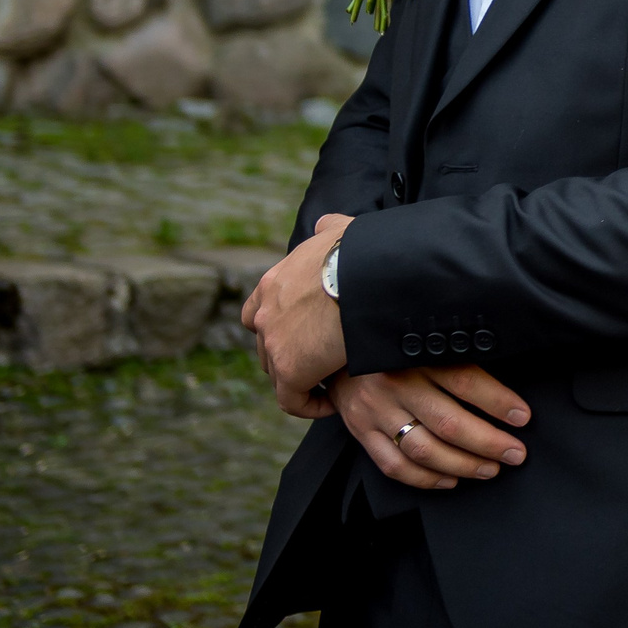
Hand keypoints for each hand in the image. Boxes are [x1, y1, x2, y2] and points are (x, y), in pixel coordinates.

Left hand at [243, 210, 350, 416]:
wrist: (369, 276)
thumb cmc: (362, 253)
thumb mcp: (340, 231)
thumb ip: (327, 228)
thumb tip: (324, 222)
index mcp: (274, 283)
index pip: (258, 313)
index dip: (278, 328)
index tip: (305, 336)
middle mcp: (266, 313)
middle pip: (266, 346)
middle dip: (290, 355)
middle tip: (322, 361)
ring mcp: (274, 342)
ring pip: (278, 373)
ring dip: (301, 379)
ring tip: (330, 383)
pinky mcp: (290, 369)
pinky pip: (292, 399)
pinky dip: (309, 405)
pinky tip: (331, 403)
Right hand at [330, 366, 531, 489]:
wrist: (334, 351)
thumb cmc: (392, 347)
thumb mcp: (423, 341)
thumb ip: (455, 356)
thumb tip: (502, 385)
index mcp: (416, 355)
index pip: (465, 380)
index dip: (498, 401)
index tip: (522, 416)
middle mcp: (396, 384)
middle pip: (449, 422)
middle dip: (488, 443)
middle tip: (515, 454)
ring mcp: (376, 412)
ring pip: (424, 449)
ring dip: (463, 464)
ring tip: (490, 469)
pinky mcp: (362, 432)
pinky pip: (395, 466)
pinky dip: (426, 479)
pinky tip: (451, 480)